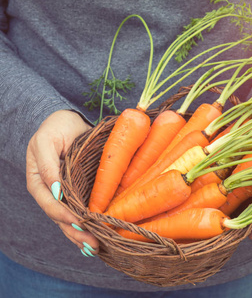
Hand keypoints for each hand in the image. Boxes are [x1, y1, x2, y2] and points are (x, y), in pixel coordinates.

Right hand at [26, 110, 98, 256]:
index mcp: (38, 180)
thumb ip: (48, 165)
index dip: (64, 214)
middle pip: (59, 217)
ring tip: (96, 247)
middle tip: (93, 243)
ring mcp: (61, 195)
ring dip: (81, 236)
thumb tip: (55, 190)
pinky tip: (95, 240)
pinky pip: (77, 214)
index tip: (81, 222)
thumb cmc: (57, 128)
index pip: (49, 203)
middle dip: (76, 232)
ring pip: (68, 220)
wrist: (69, 123)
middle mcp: (48, 191)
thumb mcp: (48, 141)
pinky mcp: (74, 194)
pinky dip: (85, 228)